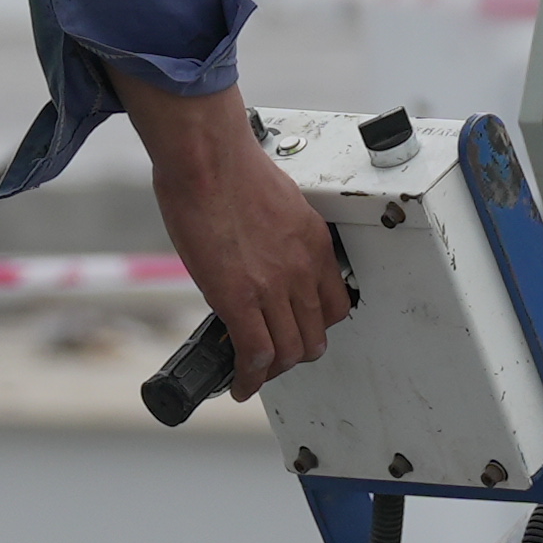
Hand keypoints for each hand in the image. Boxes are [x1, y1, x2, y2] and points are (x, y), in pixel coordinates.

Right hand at [117, 77, 347, 395]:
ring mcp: (273, 287)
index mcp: (314, 244)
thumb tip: (258, 251)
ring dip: (271, 371)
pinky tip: (239, 385)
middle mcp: (302, 269)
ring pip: (288, 352)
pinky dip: (248, 378)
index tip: (300, 330)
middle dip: (295, 354)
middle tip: (275, 358)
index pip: (335, 304)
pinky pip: (253, 353)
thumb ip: (276, 234)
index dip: (316, 326)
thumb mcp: (275, 202)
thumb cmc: (229, 165)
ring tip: (255, 375)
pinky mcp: (238, 298)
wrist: (207, 157)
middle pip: (314, 336)